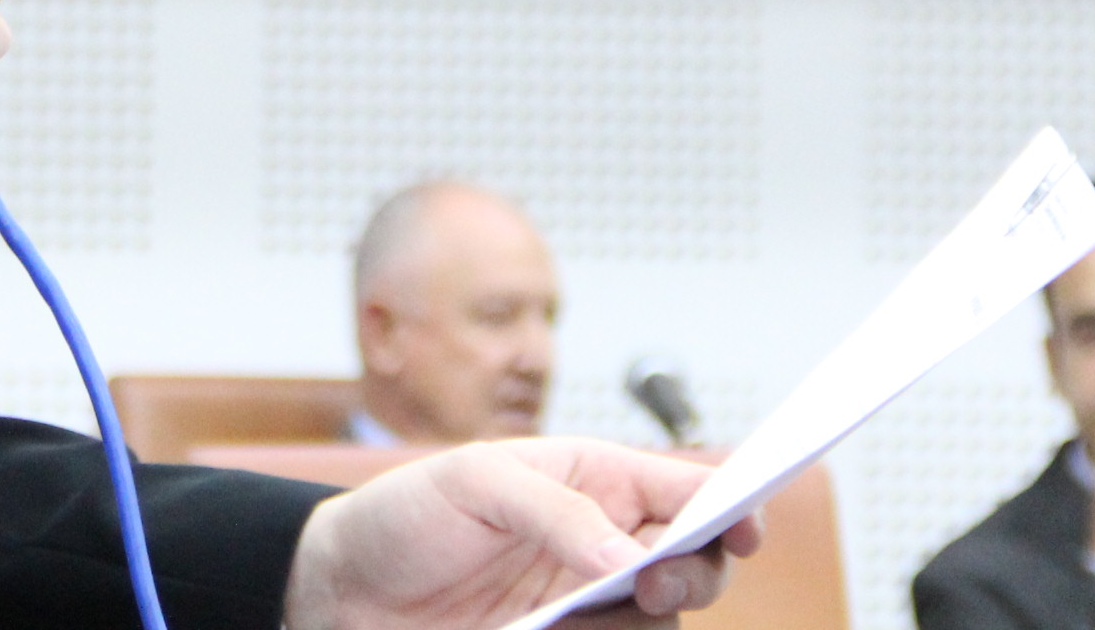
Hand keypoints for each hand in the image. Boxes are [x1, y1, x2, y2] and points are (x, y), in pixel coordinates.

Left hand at [284, 439, 754, 629]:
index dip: (732, 502)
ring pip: (661, 618)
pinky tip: (560, 628)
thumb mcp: (472, 484)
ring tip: (587, 607)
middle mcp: (603, 541)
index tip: (747, 526)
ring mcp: (588, 601)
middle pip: (695, 560)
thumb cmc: (406, 516)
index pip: (685, 486)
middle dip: (697, 571)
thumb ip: (554, 510)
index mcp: (593, 479)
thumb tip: (626, 556)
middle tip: (653, 580)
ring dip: (647, 614)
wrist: (347, 591)